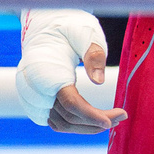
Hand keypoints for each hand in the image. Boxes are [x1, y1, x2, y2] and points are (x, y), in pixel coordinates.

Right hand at [16, 10, 126, 133]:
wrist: (43, 26)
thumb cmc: (67, 27)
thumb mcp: (85, 34)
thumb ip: (93, 55)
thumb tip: (99, 81)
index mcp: (46, 71)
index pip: (71, 104)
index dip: (93, 115)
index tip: (115, 119)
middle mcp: (35, 87)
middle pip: (68, 118)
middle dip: (96, 122)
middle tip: (121, 116)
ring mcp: (32, 96)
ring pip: (61, 124)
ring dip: (87, 126)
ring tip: (110, 118)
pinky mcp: (34, 102)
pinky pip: (55, 122)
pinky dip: (75, 124)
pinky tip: (92, 117)